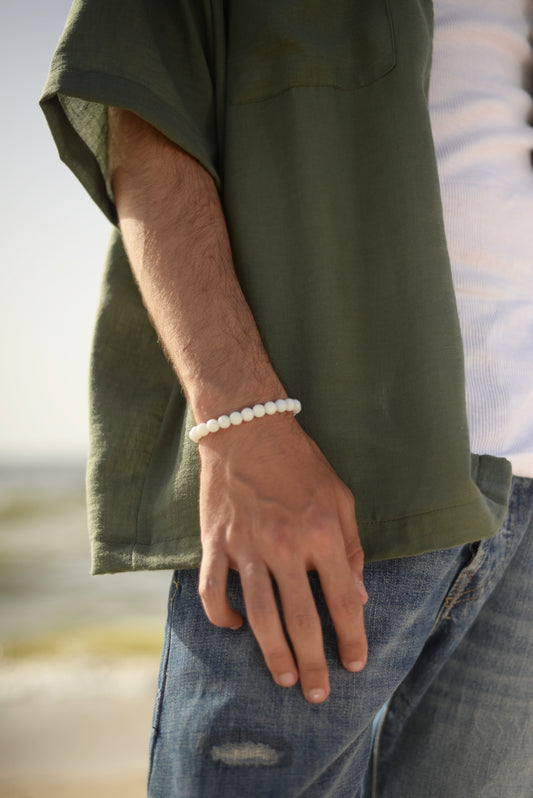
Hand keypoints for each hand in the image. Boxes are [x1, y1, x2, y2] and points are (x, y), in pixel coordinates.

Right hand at [197, 413, 367, 702]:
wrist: (247, 428)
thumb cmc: (300, 462)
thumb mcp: (340, 497)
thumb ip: (351, 547)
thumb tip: (359, 597)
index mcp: (323, 534)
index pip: (344, 601)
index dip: (353, 638)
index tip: (355, 664)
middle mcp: (286, 546)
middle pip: (301, 621)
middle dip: (313, 664)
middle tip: (318, 694)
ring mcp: (247, 547)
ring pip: (259, 617)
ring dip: (272, 654)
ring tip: (284, 678)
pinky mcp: (215, 543)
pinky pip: (213, 592)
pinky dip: (220, 617)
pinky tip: (232, 628)